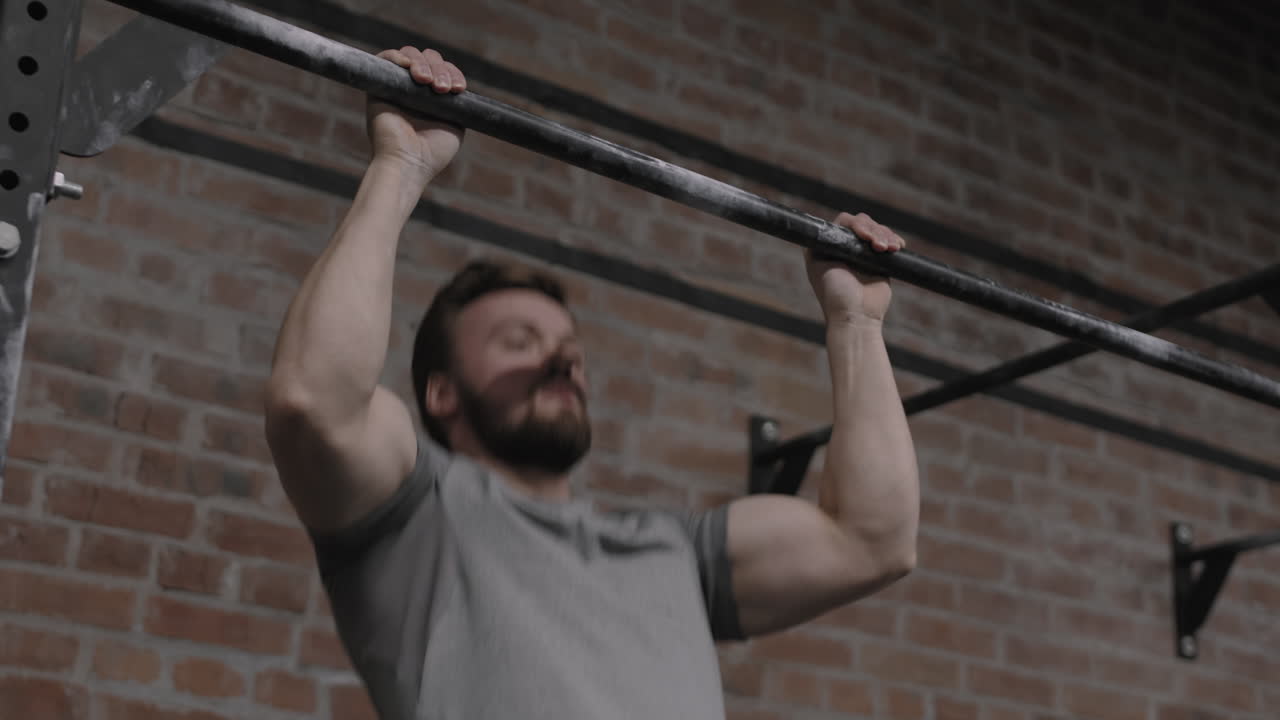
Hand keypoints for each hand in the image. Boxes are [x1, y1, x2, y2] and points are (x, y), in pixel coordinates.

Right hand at [367, 47, 466, 178]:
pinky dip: (397, 56)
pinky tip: (408, 67)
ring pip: (410, 55)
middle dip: (439, 68)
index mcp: (433, 98)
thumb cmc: (433, 152)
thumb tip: (456, 83)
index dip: (453, 73)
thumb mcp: (456, 124)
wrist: (408, 163)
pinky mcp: (378, 86)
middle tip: (441, 89)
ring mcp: (396, 86)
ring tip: (427, 82)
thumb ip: (457, 103)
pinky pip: (384, 58)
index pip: (443, 71)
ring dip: (422, 63)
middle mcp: (414, 90)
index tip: (458, 89)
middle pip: (428, 59)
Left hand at [804, 212, 904, 324]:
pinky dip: (894, 240)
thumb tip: (837, 223)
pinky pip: (888, 241)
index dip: (856, 224)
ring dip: (885, 235)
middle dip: (873, 230)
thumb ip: (824, 240)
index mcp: (827, 247)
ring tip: (889, 250)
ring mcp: (862, 254)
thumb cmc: (835, 294)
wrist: (857, 316)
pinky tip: (897, 247)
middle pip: (862, 223)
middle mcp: (844, 248)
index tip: (864, 236)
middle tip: (878, 247)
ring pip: (877, 230)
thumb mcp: (819, 263)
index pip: (843, 223)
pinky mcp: (879, 261)